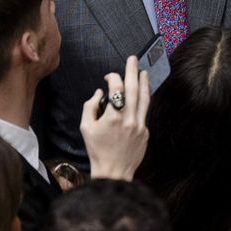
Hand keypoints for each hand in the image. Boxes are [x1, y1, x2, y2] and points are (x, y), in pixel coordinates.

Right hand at [80, 57, 150, 179]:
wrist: (113, 172)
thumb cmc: (97, 150)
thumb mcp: (85, 128)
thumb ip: (90, 106)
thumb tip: (99, 92)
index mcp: (113, 117)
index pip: (116, 88)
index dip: (112, 78)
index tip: (108, 77)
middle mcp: (129, 119)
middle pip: (133, 88)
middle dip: (132, 71)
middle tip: (133, 59)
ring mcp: (140, 126)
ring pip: (144, 99)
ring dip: (144, 83)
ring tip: (143, 72)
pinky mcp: (145, 133)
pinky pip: (145, 112)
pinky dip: (143, 101)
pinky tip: (142, 94)